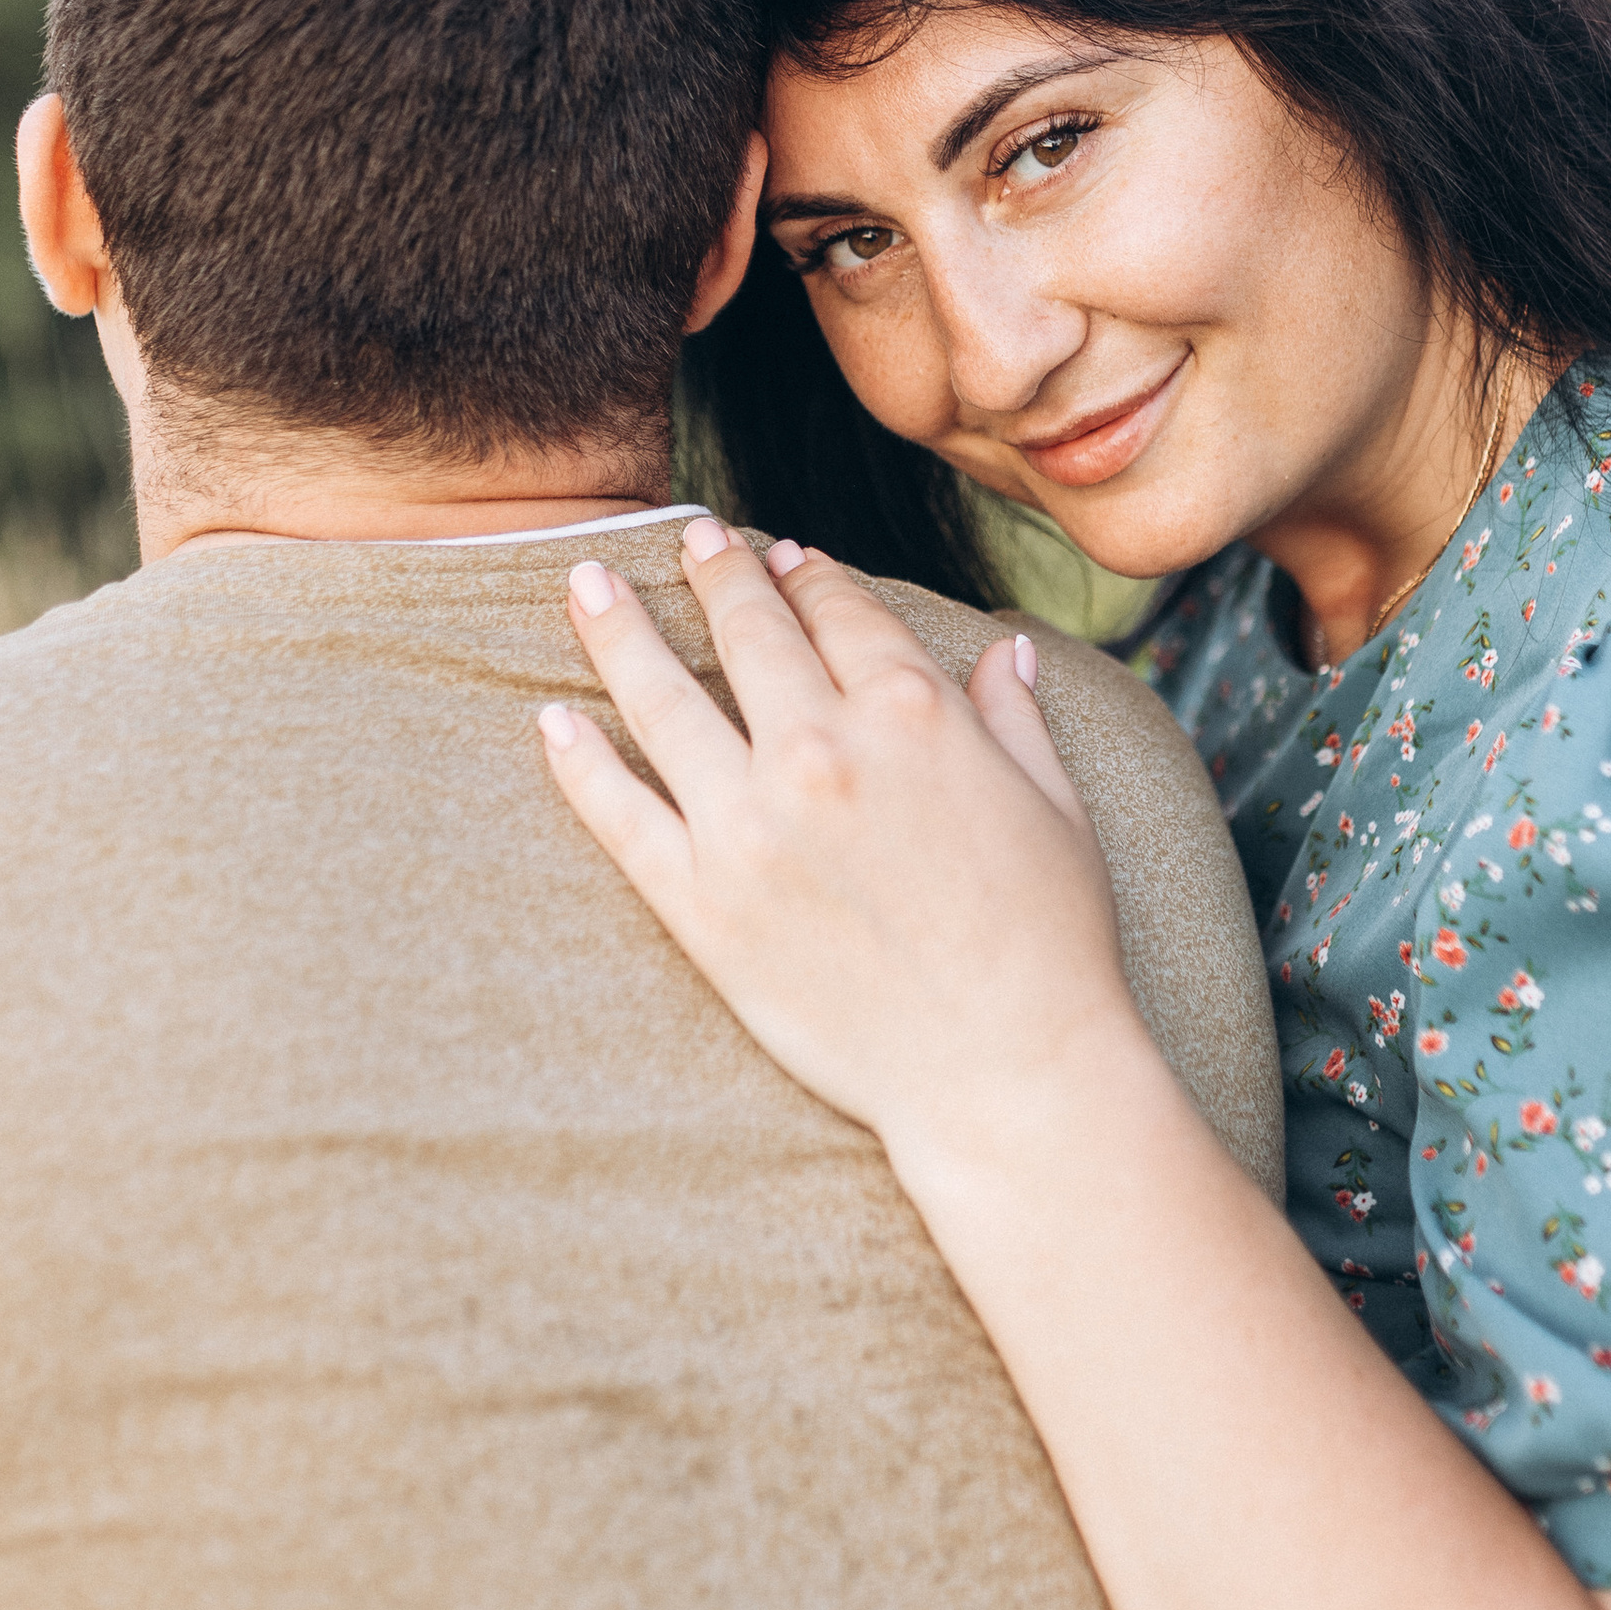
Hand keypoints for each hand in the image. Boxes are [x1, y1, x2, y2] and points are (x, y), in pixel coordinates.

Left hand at [537, 520, 1153, 1173]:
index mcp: (914, 712)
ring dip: (619, 629)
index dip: (809, 575)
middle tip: (685, 537)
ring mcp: (751, 825)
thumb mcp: (1056, 809)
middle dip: (713, 572)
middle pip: (747, 632)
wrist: (1005, 1072)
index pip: (840, 612)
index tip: (784, 554)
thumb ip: (1015, 720)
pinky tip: (553, 722)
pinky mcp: (702, 905)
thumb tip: (1004, 654)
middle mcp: (821, 749)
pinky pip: (619, 816)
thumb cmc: (1050, 943)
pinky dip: (579, 763)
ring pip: (662, 698)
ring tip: (586, 583)